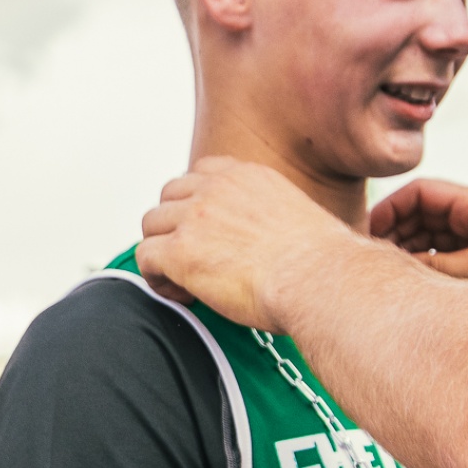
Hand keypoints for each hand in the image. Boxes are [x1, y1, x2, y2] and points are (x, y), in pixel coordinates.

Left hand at [137, 157, 357, 328]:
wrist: (318, 279)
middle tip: (194, 258)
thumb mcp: (299, 221)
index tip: (209, 231)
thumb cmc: (322, 265)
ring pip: (152, 224)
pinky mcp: (180, 250)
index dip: (197, 203)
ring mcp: (195, 216)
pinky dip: (157, 279)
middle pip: (170, 195)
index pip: (203, 172)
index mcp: (248, 177)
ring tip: (185, 281)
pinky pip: (145, 257)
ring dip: (163, 251)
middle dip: (175, 225)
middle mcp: (218, 188)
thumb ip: (274, 220)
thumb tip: (276, 249)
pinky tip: (183, 295)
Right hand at [369, 178, 467, 288]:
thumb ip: (434, 267)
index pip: (420, 192)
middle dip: (394, 233)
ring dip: (409, 253)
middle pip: (421, 213)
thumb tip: (392, 269)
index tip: (368, 235)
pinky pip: (445, 255)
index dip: (389, 210)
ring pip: (431, 236)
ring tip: (390, 277)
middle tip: (373, 261)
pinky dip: (427, 267)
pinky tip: (415, 288)